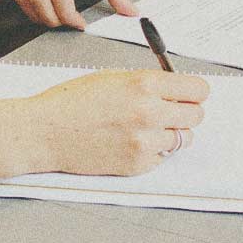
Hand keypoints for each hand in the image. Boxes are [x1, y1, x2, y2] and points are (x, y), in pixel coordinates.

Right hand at [0, 70, 209, 184]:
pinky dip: (154, 152)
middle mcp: (150, 113)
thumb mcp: (113, 77)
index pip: (198, 89)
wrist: (45, 132)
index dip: (194, 91)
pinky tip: (130, 142)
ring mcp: (145, 142)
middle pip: (197, 115)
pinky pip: (163, 158)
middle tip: (169, 111)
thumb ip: (147, 83)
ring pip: (183, 139)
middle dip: (186, 112)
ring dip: (171, 133)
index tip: (189, 94)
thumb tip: (175, 88)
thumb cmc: (72, 102)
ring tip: (146, 128)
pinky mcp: (137, 165)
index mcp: (144, 84)